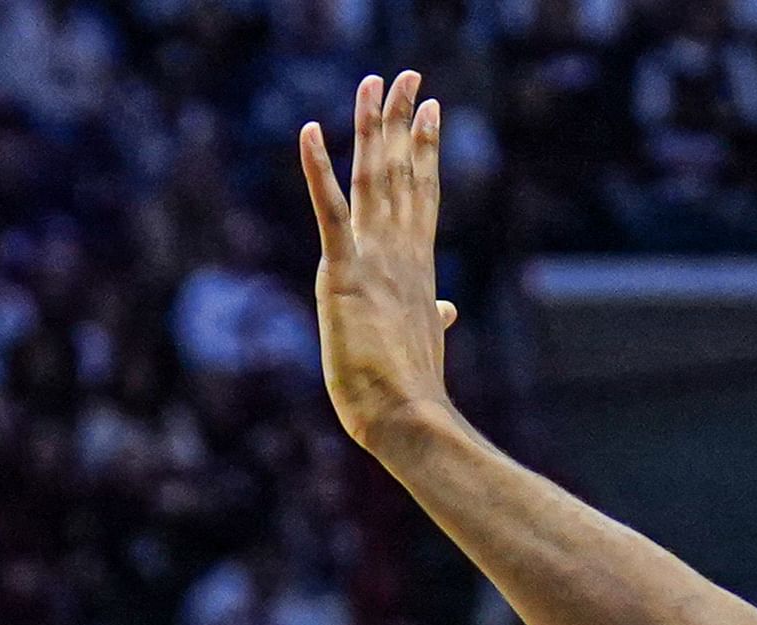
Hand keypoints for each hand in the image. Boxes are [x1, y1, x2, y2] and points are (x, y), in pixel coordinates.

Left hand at [300, 71, 463, 453]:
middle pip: (402, 172)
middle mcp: (400, 252)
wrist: (407, 417)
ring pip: (373, 178)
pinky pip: (328, 211)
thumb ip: (433, 314)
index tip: (431, 110)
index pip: (422, 194)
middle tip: (409, 75)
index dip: (425, 149)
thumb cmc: (409, 393)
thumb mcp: (421, 342)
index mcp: (416, 266)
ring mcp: (374, 258)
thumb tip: (448, 308)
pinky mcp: (343, 272)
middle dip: (404, 121)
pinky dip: (317, 170)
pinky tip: (308, 131)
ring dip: (371, 127)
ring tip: (374, 83)